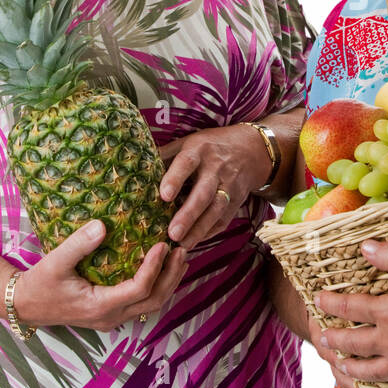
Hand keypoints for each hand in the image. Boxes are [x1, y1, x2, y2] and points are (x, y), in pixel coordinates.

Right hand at [12, 220, 187, 332]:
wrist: (24, 305)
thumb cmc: (39, 283)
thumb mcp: (55, 261)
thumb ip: (78, 244)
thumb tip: (102, 225)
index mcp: (100, 305)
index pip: (139, 289)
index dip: (155, 267)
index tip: (163, 244)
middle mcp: (110, 316)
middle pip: (154, 300)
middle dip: (172, 276)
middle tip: (181, 249)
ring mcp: (112, 318)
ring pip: (151, 305)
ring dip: (168, 282)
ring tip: (178, 258)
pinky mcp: (111, 314)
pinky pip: (142, 303)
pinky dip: (156, 286)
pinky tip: (161, 268)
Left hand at [158, 124, 271, 249]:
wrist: (251, 150)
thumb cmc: (210, 147)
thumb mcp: (188, 142)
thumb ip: (165, 156)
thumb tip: (136, 169)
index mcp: (199, 150)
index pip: (187, 163)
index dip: (175, 178)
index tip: (164, 196)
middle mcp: (216, 168)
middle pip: (204, 192)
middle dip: (188, 214)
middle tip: (172, 233)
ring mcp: (229, 186)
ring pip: (216, 209)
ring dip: (199, 228)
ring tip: (182, 244)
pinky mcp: (236, 201)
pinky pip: (223, 219)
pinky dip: (209, 232)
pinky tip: (194, 242)